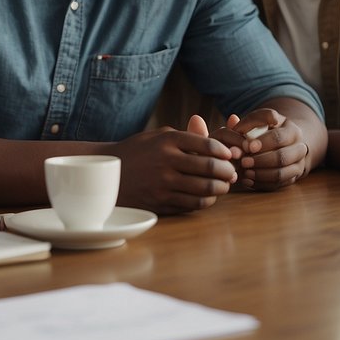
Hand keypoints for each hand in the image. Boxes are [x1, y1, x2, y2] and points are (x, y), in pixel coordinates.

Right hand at [109, 117, 238, 213]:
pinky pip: (193, 204)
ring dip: (221, 188)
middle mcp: (166, 162)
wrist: (107, 175)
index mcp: (168, 141)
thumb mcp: (158, 137)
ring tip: (224, 185)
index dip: (224, 151)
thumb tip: (213, 135)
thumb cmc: (138, 152)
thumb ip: (186, 136)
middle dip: (228, 171)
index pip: (207, 145)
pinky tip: (209, 196)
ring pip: (205, 189)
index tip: (229, 155)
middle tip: (232, 172)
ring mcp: (163, 184)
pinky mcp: (161, 203)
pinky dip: (207, 201)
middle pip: (211, 168)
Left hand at [219, 110, 308, 190]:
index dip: (262, 143)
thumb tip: (233, 120)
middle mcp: (300, 148)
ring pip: (281, 174)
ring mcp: (298, 165)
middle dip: (260, 161)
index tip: (247, 146)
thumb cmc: (267, 131)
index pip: (279, 137)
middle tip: (243, 162)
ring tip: (245, 172)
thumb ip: (246, 121)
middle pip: (282, 157)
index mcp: (292, 130)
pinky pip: (277, 185)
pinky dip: (261, 183)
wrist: (285, 144)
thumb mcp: (260, 121)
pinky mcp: (292, 178)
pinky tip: (248, 180)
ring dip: (260, 174)